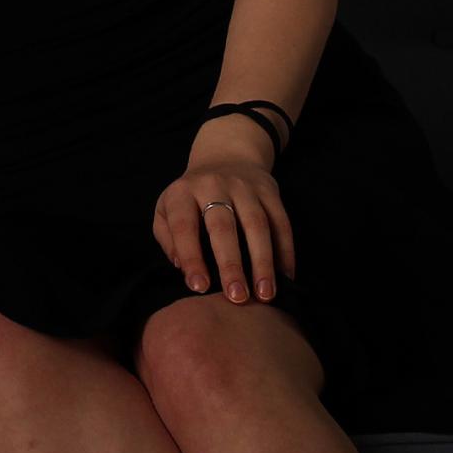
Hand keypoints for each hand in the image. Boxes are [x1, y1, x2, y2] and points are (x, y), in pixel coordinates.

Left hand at [154, 120, 296, 305]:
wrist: (226, 156)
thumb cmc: (191, 196)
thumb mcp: (166, 209)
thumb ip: (168, 238)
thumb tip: (182, 267)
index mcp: (183, 192)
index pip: (184, 225)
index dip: (191, 257)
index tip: (198, 287)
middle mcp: (214, 185)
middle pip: (223, 226)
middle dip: (231, 264)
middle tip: (236, 297)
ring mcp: (245, 186)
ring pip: (257, 225)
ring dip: (263, 262)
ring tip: (264, 294)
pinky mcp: (270, 191)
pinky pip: (281, 222)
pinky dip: (286, 252)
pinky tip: (285, 277)